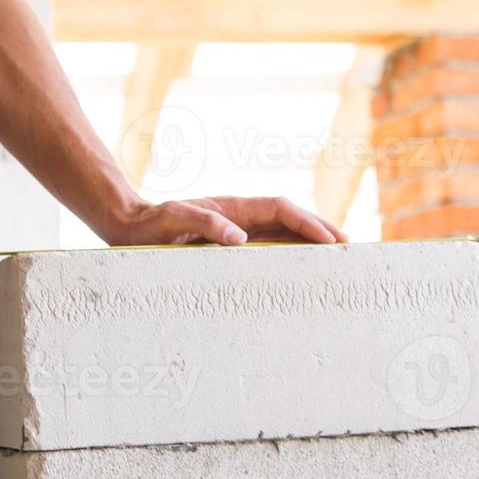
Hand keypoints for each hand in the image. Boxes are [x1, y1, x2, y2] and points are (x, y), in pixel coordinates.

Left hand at [100, 196, 347, 247]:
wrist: (129, 228)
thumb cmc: (149, 225)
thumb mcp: (171, 221)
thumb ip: (202, 224)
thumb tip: (240, 238)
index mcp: (231, 208)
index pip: (280, 210)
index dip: (307, 223)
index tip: (329, 239)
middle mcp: (239, 217)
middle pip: (289, 219)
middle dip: (319, 230)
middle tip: (349, 247)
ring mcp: (237, 231)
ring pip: (282, 234)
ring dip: (309, 243)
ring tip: (336, 258)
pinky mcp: (229, 247)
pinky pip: (266, 248)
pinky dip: (288, 255)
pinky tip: (301, 270)